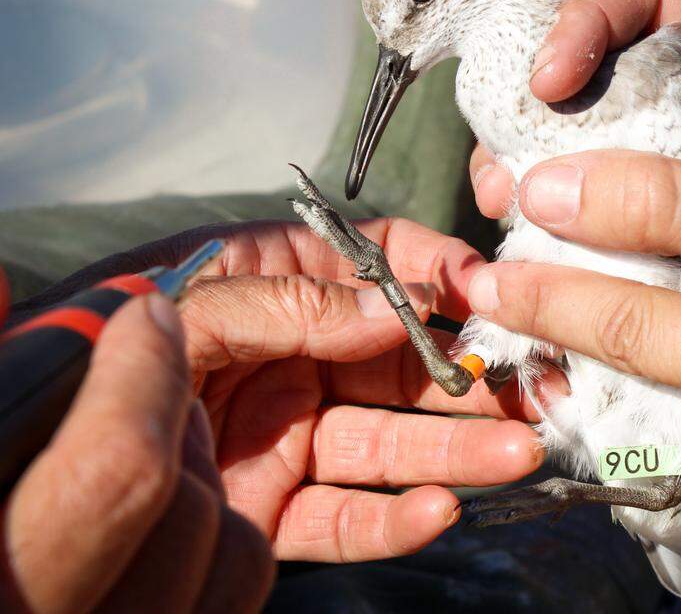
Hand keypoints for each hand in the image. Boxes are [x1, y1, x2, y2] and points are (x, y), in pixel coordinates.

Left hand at [13, 218, 546, 563]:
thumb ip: (293, 302)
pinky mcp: (278, 505)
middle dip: (468, 373)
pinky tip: (439, 509)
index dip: (434, 273)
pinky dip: (396, 518)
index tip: (488, 290)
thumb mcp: (193, 301)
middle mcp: (294, 359)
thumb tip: (389, 308)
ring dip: (456, 448)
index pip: (375, 266)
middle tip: (526, 387)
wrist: (32, 460)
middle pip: (402, 362)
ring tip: (515, 450)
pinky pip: (348, 515)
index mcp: (275, 288)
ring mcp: (289, 434)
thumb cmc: (105, 349)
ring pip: (390, 443)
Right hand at [470, 0, 680, 362]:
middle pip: (596, 65)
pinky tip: (526, 240)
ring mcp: (673, 159)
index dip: (588, 18)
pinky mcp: (650, 218)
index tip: (550, 81)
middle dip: (539, 108)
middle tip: (508, 169)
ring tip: (505, 207)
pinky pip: (581, 199)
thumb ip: (676, 202)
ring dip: (530, 165)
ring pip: (578, 134)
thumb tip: (547, 188)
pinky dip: (544, 217)